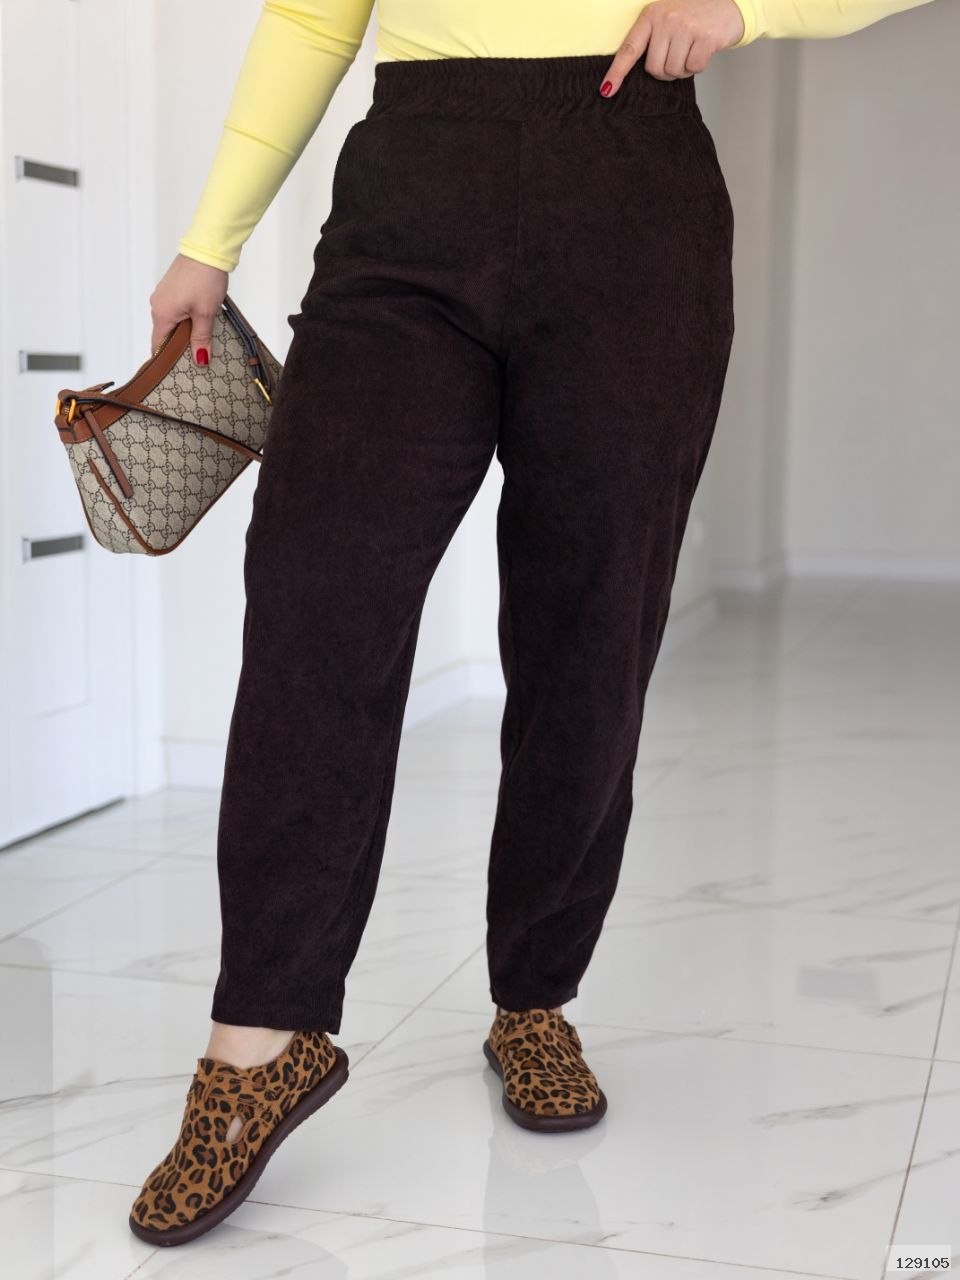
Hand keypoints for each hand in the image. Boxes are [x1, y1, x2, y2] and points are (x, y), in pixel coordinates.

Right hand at [149, 254, 228, 365]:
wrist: (207, 249)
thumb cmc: (205, 278)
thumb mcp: (205, 313)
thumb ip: (201, 338)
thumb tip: (199, 360)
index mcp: (162, 313)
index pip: (158, 345)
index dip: (168, 360)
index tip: (180, 370)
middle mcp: (157, 304)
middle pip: (166, 334)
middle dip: (181, 346)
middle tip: (198, 356)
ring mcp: (164, 295)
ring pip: (172, 322)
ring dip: (186, 331)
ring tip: (203, 338)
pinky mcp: (172, 288)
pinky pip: (176, 310)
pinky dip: (186, 318)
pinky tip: (201, 319)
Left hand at [599, 0, 744, 93]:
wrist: (728, 3)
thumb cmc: (693, 16)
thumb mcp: (667, 19)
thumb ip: (653, 39)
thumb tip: (643, 73)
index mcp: (651, 15)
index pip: (629, 49)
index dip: (617, 72)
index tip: (607, 90)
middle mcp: (666, 19)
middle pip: (654, 68)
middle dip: (666, 71)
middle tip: (678, 55)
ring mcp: (686, 27)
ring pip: (673, 71)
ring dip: (683, 70)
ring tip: (691, 50)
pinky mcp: (705, 37)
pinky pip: (693, 69)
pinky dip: (698, 66)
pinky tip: (703, 50)